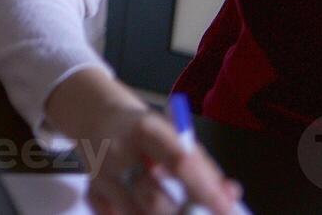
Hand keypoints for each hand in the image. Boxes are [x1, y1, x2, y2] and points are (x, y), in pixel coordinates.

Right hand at [49, 71, 241, 213]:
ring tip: (170, 208)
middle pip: (156, 199)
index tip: (226, 210)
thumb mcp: (172, 136)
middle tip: (195, 214)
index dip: (205, 191)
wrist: (96, 116)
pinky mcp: (91, 189)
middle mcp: (118, 150)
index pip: (179, 163)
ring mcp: (100, 172)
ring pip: (135, 214)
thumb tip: (230, 195)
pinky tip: (140, 207)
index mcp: (145, 130)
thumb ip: (202, 165)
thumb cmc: (144, 131)